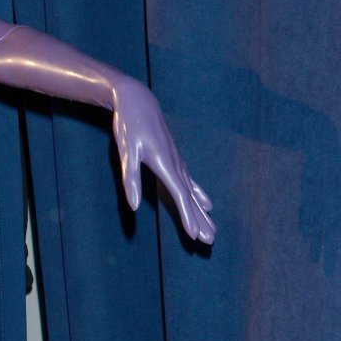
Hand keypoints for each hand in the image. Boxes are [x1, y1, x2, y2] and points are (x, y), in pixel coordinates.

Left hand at [112, 78, 214, 242]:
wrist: (137, 100)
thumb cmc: (129, 126)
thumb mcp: (126, 153)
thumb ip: (131, 180)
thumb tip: (134, 207)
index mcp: (164, 163)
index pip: (179, 195)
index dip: (187, 216)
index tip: (195, 235)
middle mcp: (175, 163)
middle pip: (190, 197)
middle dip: (200, 220)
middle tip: (210, 241)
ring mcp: (177, 160)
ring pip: (192, 191)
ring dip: (202, 212)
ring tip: (213, 229)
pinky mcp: (174, 158)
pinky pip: (190, 181)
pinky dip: (199, 195)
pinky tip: (207, 204)